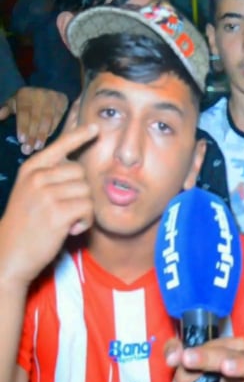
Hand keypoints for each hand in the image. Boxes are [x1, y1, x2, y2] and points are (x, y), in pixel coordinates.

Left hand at [0, 87, 68, 154]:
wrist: (44, 90)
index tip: (21, 140)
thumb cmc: (25, 101)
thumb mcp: (13, 103)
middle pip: (36, 117)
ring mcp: (53, 96)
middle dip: (33, 134)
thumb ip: (6, 110)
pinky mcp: (63, 101)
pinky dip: (54, 128)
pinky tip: (48, 137)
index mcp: (24, 93)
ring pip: (48, 118)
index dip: (22, 126)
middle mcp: (39, 93)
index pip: (24, 111)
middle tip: (29, 149)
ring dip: (43, 134)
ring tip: (38, 146)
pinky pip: (59, 117)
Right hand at [0, 122, 97, 285]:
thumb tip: (78, 166)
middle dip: (81, 192)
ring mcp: (46, 194)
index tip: (95, 127)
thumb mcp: (30, 192)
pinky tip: (70, 229)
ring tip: (66, 221)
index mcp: (31, 170)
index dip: (79, 136)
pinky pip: (89, 208)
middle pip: (82, 172)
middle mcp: (37, 178)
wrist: (9, 254)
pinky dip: (86, 221)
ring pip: (87, 191)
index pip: (59, 146)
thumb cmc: (25, 224)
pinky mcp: (57, 212)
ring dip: (85, 209)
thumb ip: (50, 177)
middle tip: (66, 210)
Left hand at [166, 337, 243, 381]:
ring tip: (227, 368)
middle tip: (188, 359)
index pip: (216, 344)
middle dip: (211, 354)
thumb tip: (172, 354)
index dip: (197, 347)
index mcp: (228, 358)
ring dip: (243, 364)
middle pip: (236, 351)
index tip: (173, 358)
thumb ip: (183, 369)